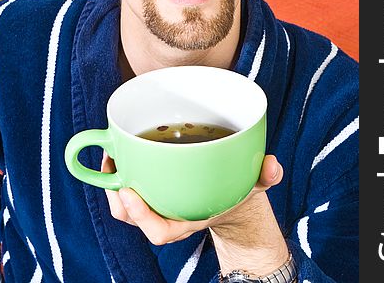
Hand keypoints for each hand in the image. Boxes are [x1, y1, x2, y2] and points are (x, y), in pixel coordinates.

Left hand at [101, 153, 288, 274]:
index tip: (130, 193)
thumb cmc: (236, 191)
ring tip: (110, 155)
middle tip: (113, 166)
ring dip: (111, 183)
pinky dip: (118, 173)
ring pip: (123, 205)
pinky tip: (118, 151)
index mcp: (190, 218)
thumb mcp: (254, 185)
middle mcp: (169, 214)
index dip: (142, 218)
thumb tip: (273, 165)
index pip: (161, 231)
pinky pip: (127, 187)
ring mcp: (158, 203)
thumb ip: (265, 176)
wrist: (229, 198)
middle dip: (117, 198)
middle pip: (133, 217)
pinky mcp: (152, 189)